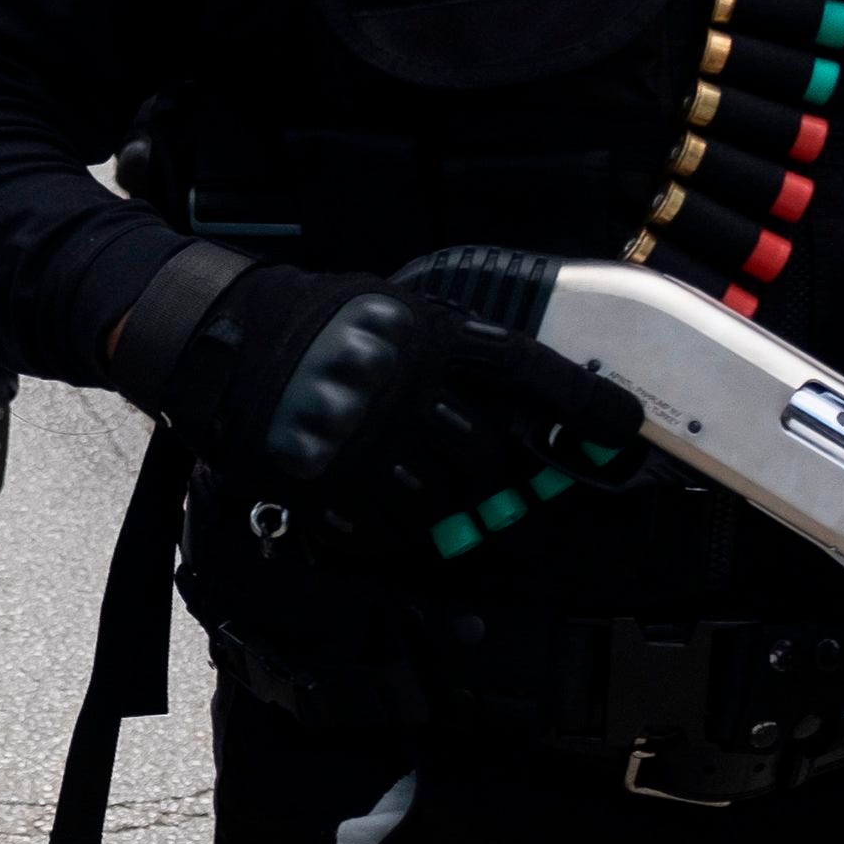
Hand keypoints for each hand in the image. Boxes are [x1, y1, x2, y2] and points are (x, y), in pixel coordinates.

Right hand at [134, 263, 641, 553]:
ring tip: (434, 504)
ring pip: (440, 501)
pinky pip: (387, 530)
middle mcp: (407, 391)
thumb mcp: (391, 309)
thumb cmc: (311, 321)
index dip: (584, 406)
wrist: (219, 341)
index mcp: (430, 338)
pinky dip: (396, 534)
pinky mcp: (328, 486)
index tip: (624, 430)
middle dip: (506, 486)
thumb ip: (451, 346)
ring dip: (446, 512)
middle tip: (514, 505)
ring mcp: (367, 442)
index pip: (531, 374)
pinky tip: (383, 517)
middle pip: (489, 457)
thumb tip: (522, 393)